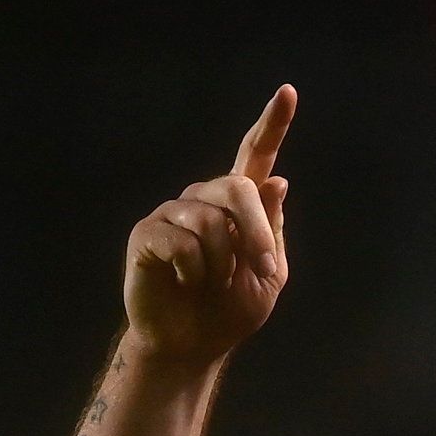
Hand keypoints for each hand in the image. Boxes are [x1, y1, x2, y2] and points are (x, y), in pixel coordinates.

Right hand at [123, 86, 293, 366]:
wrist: (193, 343)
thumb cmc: (231, 309)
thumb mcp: (268, 274)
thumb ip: (272, 229)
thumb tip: (278, 179)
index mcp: (240, 207)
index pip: (256, 157)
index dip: (272, 125)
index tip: (287, 92)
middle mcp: (205, 199)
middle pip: (237, 188)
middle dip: (256, 231)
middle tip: (263, 268)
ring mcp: (173, 213)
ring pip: (210, 221)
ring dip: (224, 263)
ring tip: (213, 282)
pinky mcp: (148, 233)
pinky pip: (181, 242)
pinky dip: (195, 271)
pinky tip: (187, 282)